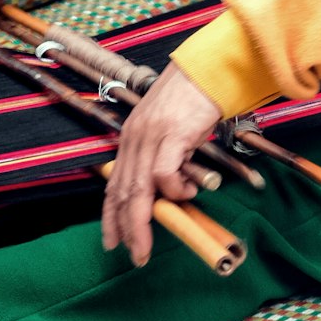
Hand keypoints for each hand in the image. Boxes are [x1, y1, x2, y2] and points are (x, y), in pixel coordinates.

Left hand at [101, 61, 221, 266]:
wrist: (210, 67)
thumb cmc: (196, 96)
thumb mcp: (170, 126)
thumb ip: (164, 153)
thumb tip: (169, 188)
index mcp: (132, 135)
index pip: (114, 182)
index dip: (110, 214)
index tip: (111, 239)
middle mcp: (135, 137)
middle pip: (122, 191)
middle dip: (123, 228)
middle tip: (132, 254)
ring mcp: (152, 136)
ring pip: (137, 190)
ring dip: (141, 223)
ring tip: (146, 246)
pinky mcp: (172, 135)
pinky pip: (164, 175)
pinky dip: (174, 190)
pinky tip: (189, 192)